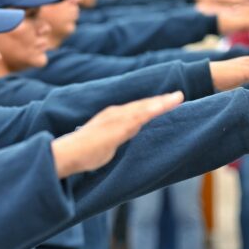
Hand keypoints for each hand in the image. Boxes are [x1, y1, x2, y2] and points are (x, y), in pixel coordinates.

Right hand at [51, 92, 184, 177]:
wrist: (70, 153)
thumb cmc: (85, 153)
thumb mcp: (107, 144)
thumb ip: (118, 139)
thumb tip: (126, 140)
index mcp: (112, 116)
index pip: (137, 110)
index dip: (152, 105)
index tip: (166, 102)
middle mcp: (115, 113)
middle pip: (143, 105)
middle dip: (161, 101)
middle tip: (179, 95)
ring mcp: (117, 118)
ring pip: (144, 108)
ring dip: (161, 103)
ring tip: (177, 97)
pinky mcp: (119, 126)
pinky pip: (139, 116)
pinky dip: (152, 110)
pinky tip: (163, 107)